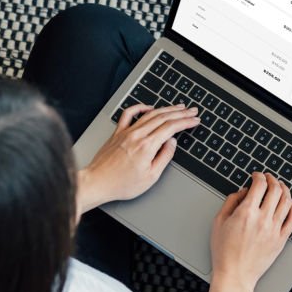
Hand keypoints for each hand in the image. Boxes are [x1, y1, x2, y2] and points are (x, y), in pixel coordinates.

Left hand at [77, 104, 198, 213]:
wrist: (97, 182)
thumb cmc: (121, 184)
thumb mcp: (150, 177)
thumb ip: (164, 157)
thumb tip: (172, 143)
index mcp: (147, 146)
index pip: (171, 128)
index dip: (186, 122)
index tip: (194, 120)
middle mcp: (137, 135)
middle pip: (163, 117)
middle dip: (181, 112)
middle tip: (192, 111)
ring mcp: (127, 132)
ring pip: (150, 114)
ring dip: (166, 108)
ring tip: (178, 107)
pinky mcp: (118, 132)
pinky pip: (129, 114)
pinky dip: (140, 107)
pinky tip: (149, 107)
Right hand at [204, 173, 291, 291]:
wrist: (235, 275)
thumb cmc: (224, 252)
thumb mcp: (219, 222)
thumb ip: (231, 202)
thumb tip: (243, 191)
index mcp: (247, 212)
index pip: (260, 185)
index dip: (259, 176)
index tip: (257, 176)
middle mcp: (263, 219)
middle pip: (276, 190)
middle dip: (272, 179)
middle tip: (269, 178)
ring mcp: (274, 229)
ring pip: (287, 201)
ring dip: (284, 190)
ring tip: (280, 187)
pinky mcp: (281, 240)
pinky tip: (290, 204)